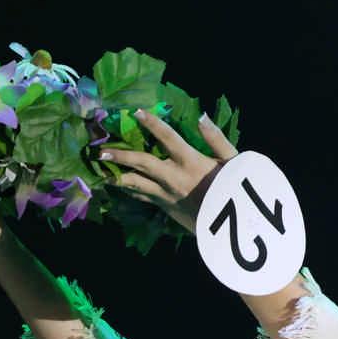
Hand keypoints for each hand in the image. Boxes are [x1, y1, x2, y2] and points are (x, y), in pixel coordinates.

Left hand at [99, 109, 236, 233]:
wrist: (234, 227)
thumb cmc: (235, 191)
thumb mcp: (233, 162)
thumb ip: (216, 138)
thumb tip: (201, 116)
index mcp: (191, 162)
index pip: (168, 137)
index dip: (151, 123)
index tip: (135, 112)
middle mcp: (174, 177)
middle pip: (142, 163)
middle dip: (121, 156)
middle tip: (102, 151)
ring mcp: (168, 195)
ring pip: (137, 184)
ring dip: (118, 176)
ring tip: (102, 171)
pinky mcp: (166, 208)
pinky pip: (144, 197)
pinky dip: (130, 191)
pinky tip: (119, 186)